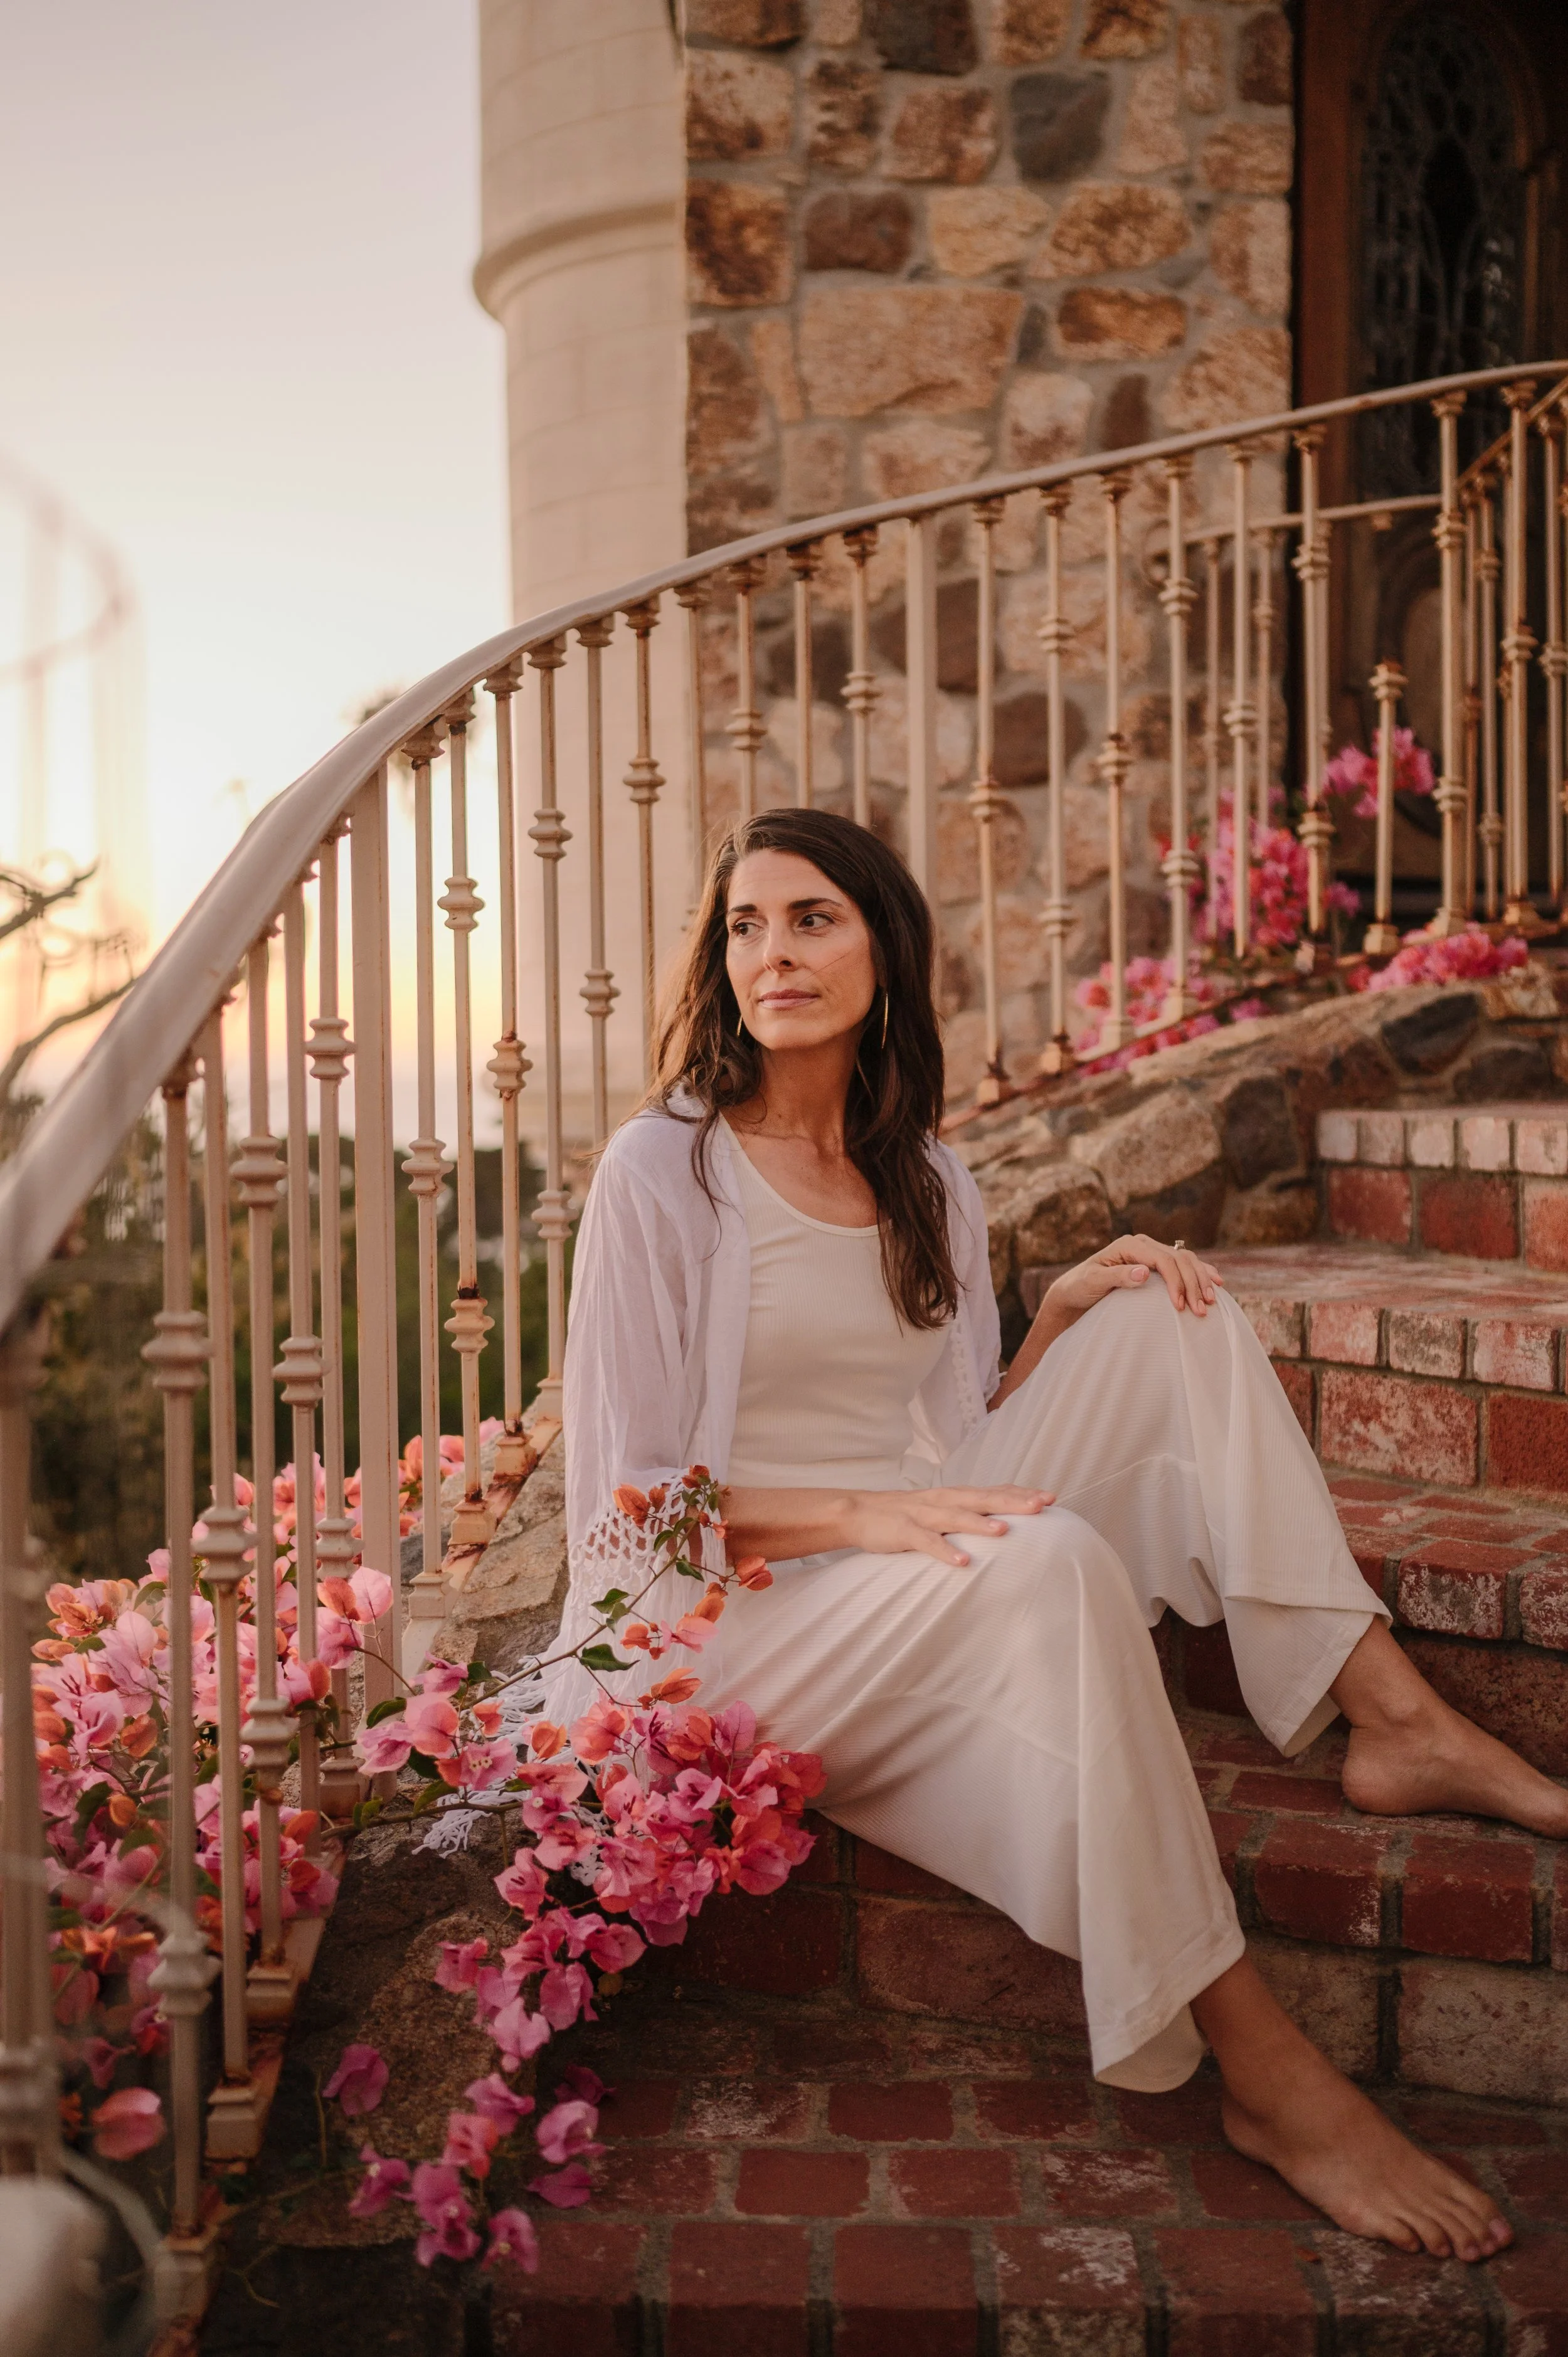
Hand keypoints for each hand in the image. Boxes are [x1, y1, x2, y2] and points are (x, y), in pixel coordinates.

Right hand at [843, 1484, 1051, 1568]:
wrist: (858, 1511)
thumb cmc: (905, 1514)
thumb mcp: (940, 1509)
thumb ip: (968, 1512)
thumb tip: (1003, 1521)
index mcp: (954, 1495)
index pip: (993, 1490)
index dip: (1021, 1493)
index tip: (1051, 1497)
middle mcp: (943, 1500)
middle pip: (982, 1499)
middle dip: (1012, 1502)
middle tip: (1041, 1505)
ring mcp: (923, 1514)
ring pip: (956, 1517)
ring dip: (980, 1524)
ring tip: (1004, 1531)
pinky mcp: (903, 1531)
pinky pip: (927, 1542)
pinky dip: (944, 1551)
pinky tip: (962, 1562)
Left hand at [1045, 1234, 1222, 1324]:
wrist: (1075, 1292)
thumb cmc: (1080, 1287)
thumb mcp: (1093, 1282)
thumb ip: (1117, 1276)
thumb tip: (1144, 1272)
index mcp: (1129, 1245)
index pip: (1163, 1260)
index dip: (1176, 1282)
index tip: (1180, 1307)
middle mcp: (1143, 1244)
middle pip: (1179, 1259)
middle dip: (1193, 1284)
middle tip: (1201, 1310)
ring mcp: (1151, 1252)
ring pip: (1186, 1260)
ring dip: (1201, 1280)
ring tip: (1210, 1302)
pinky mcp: (1156, 1263)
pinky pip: (1185, 1264)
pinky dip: (1201, 1273)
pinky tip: (1216, 1282)